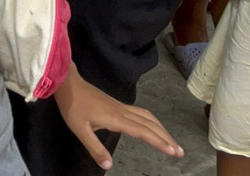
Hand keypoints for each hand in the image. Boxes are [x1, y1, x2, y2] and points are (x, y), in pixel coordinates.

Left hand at [54, 66, 183, 169]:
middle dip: (166, 138)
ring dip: (161, 129)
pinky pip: (141, 113)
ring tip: (171, 141)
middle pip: (150, 124)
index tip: (173, 151)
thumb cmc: (73, 106)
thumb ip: (95, 148)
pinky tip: (152, 126)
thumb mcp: (80, 130)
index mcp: (116, 119)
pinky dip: (152, 121)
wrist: (69, 84)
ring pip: (148, 117)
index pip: (143, 132)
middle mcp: (123, 112)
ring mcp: (121, 107)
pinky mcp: (118, 105)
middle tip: (180, 151)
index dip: (159, 142)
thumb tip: (109, 165)